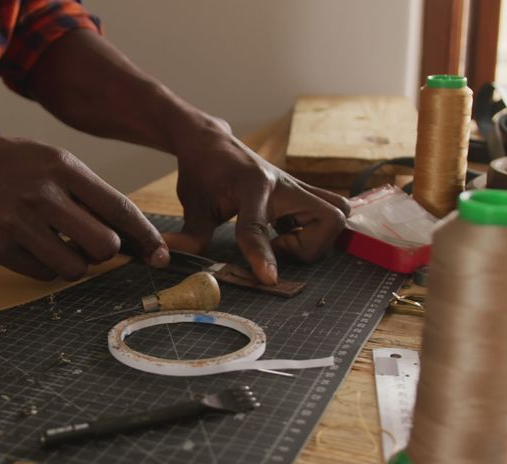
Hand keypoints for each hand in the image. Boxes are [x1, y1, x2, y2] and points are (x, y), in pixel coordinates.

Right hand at [0, 136, 167, 280]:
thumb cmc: (0, 165)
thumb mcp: (45, 160)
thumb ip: (83, 190)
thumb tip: (124, 229)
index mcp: (62, 167)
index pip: (120, 209)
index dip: (146, 237)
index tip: (160, 255)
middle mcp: (44, 193)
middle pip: (105, 245)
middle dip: (105, 254)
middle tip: (91, 247)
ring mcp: (19, 221)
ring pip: (75, 267)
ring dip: (75, 265)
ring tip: (58, 247)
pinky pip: (42, 274)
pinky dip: (46, 269)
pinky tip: (33, 250)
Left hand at [164, 122, 350, 284]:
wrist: (212, 142)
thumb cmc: (202, 173)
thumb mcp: (193, 206)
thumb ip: (190, 237)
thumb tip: (168, 260)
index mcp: (251, 185)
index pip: (258, 226)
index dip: (261, 255)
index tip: (268, 280)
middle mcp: (283, 183)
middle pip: (329, 218)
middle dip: (308, 246)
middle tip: (277, 248)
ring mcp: (297, 186)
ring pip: (338, 213)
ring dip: (317, 237)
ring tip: (284, 240)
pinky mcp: (302, 192)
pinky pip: (330, 211)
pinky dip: (314, 229)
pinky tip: (286, 232)